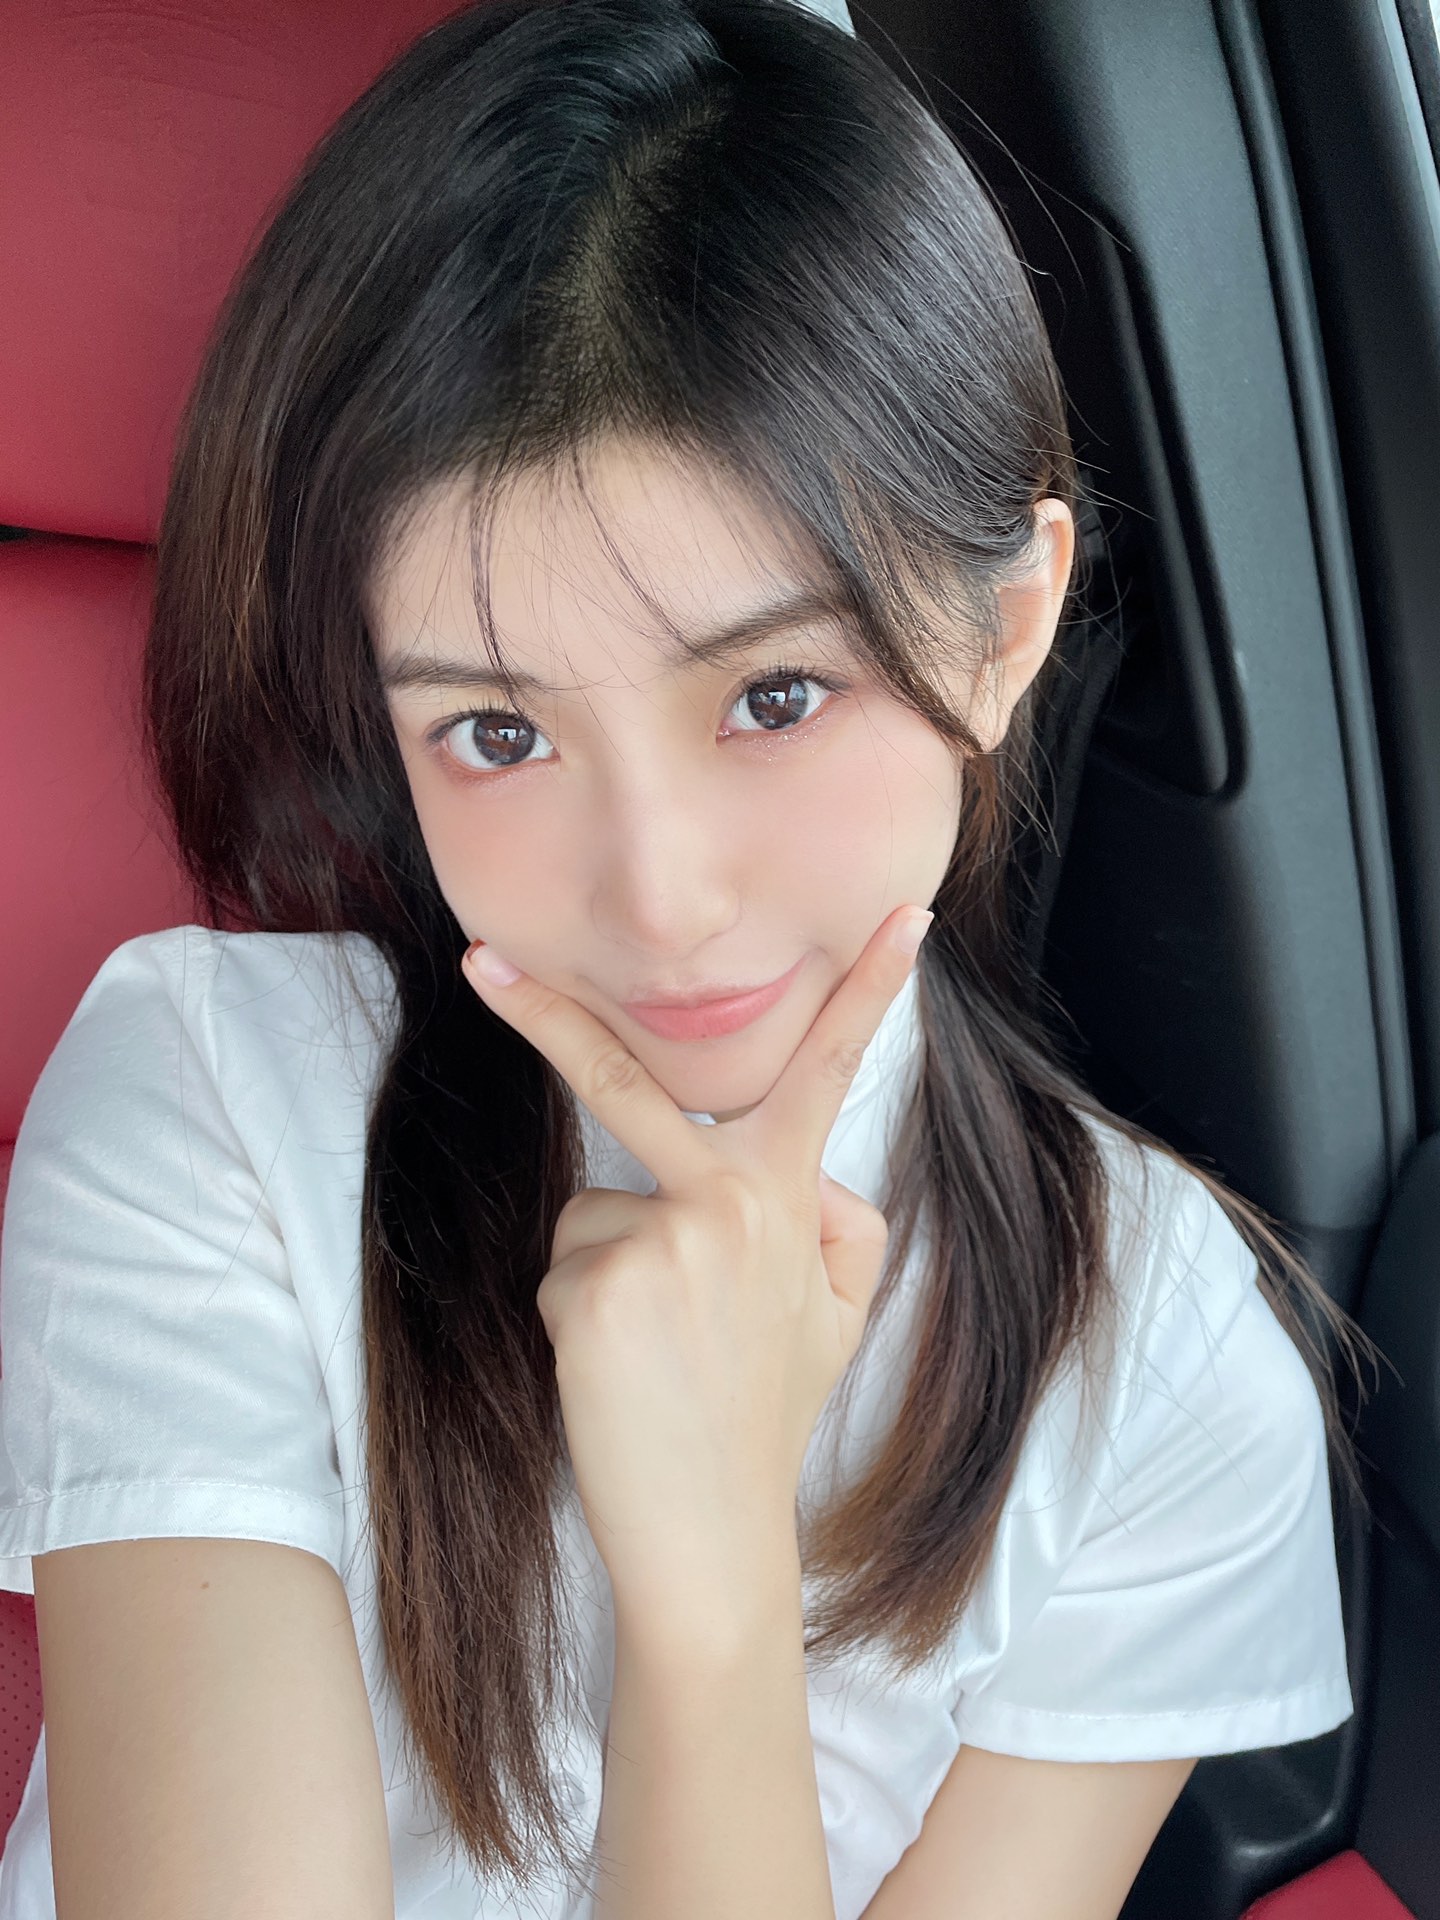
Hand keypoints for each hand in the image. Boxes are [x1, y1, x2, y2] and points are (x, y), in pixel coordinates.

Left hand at [459, 907, 932, 1613]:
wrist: (713, 1537)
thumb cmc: (766, 1415)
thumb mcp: (839, 1317)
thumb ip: (839, 1225)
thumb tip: (809, 1178)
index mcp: (792, 1199)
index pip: (830, 1076)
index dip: (872, 994)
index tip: (908, 920)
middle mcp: (731, 1203)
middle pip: (628, 1083)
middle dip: (547, 1012)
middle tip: (477, 959)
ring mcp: (662, 1241)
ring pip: (596, 1212)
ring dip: (610, 1268)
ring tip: (657, 1352)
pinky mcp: (596, 1286)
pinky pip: (569, 1266)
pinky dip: (583, 1314)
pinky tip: (623, 1371)